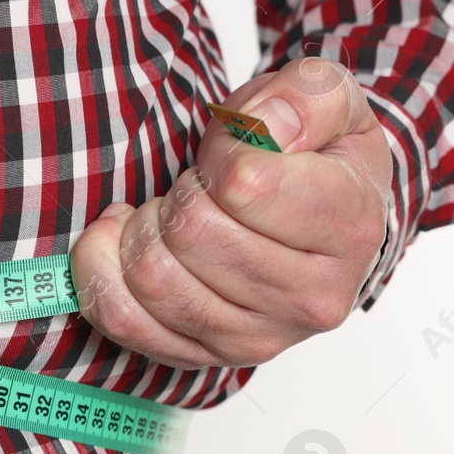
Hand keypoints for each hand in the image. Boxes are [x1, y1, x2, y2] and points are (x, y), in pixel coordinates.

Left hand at [70, 57, 391, 369]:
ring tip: (169, 215)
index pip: (244, 184)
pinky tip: (123, 242)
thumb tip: (268, 126)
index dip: (220, 154)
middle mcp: (312, 299)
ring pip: (153, 278)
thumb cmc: (311, 156)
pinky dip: (102, 271)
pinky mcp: (206, 358)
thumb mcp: (325, 98)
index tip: (231, 154)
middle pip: (191, 232)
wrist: (316, 217)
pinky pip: (122, 319)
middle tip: (197, 187)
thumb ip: (304, 94)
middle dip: (179, 193)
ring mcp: (259, 339)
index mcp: (350, 227)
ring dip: (143, 231)